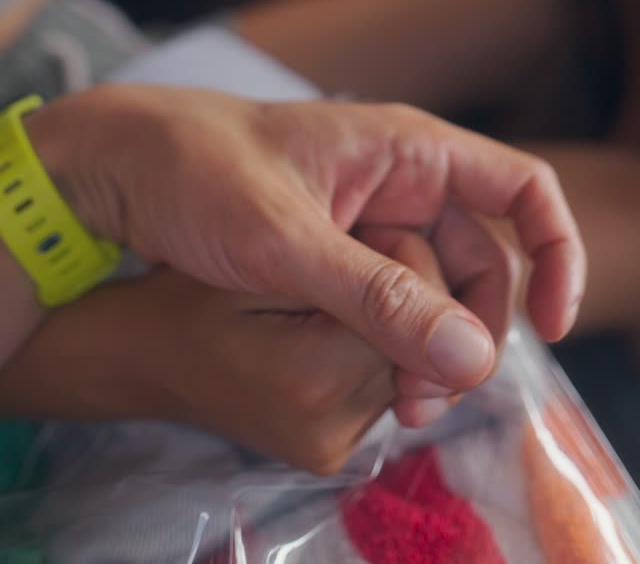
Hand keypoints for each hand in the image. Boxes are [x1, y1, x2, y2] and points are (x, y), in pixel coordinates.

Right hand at [0, 234, 461, 472]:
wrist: (132, 345)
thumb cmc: (190, 281)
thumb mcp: (274, 256)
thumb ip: (378, 294)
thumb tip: (477, 355)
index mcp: (319, 380)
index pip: (430, 311)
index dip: (401, 249)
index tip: (344, 225)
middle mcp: (336, 432)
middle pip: (428, 335)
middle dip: (399, 276)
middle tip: (328, 243)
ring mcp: (333, 445)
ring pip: (412, 351)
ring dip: (384, 303)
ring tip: (315, 274)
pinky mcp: (330, 444)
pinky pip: (383, 374)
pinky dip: (366, 333)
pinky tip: (316, 309)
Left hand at [29, 88, 583, 395]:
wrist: (120, 165)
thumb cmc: (198, 174)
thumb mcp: (285, 242)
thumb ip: (377, 297)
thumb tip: (474, 358)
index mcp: (407, 149)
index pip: (521, 188)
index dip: (558, 252)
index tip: (556, 326)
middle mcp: (401, 179)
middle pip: (482, 260)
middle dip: (475, 331)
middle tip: (430, 400)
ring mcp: (370, 216)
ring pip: (436, 289)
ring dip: (431, 348)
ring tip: (398, 406)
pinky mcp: (339, 250)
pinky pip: (393, 300)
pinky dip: (394, 343)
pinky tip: (376, 384)